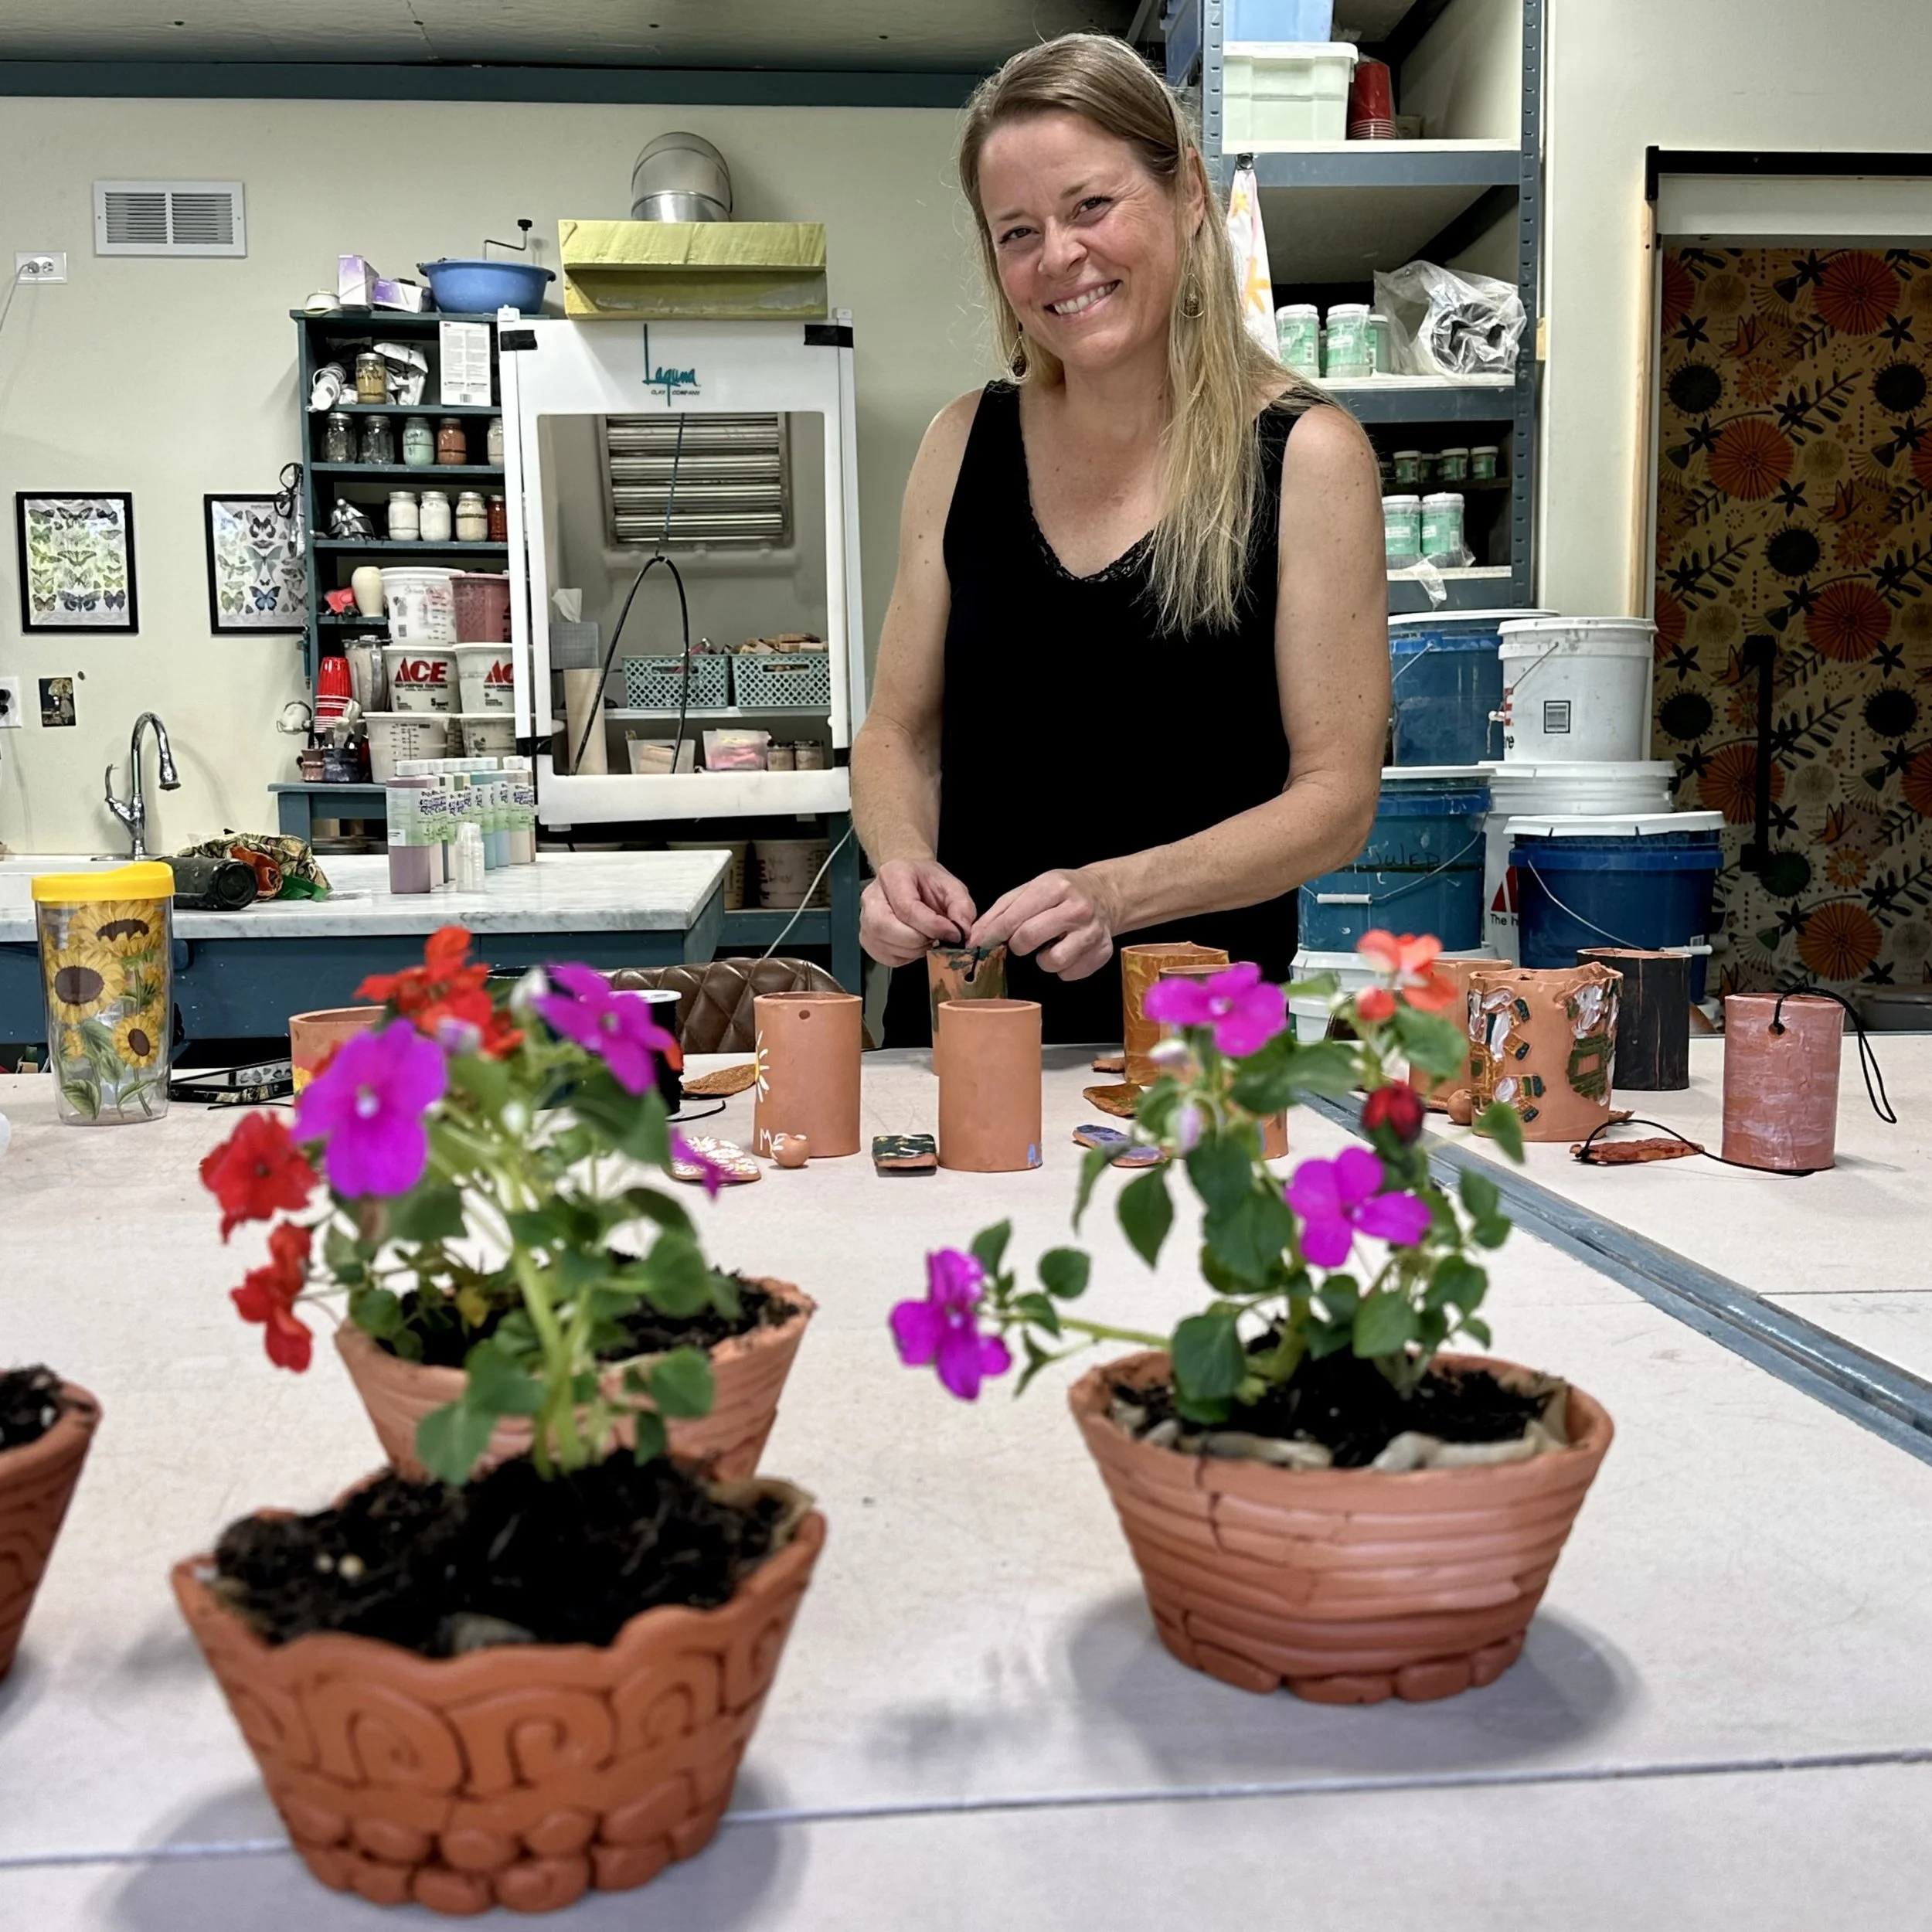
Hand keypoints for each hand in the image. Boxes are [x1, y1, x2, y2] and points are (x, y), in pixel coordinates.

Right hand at [860, 858, 977, 967]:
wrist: (913, 882)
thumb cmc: (929, 883)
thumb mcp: (952, 887)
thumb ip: (962, 907)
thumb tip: (962, 933)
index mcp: (892, 875)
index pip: (906, 907)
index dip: (932, 926)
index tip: (953, 934)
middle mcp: (872, 897)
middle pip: (886, 928)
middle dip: (918, 940)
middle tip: (937, 938)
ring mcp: (865, 919)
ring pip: (885, 946)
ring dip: (914, 950)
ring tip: (928, 939)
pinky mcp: (867, 939)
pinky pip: (886, 957)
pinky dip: (906, 957)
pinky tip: (916, 945)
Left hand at [968, 867, 1118, 980]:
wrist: (1104, 894)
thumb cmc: (1062, 893)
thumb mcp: (1031, 889)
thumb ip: (1002, 911)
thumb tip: (976, 936)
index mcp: (1056, 887)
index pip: (1014, 918)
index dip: (992, 934)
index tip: (979, 943)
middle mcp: (1077, 909)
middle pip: (1029, 939)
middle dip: (1018, 945)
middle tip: (1022, 940)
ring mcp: (1093, 932)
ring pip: (1052, 962)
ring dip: (1043, 959)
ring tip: (1049, 944)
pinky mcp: (1102, 952)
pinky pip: (1069, 974)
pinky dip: (1063, 967)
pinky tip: (1067, 950)